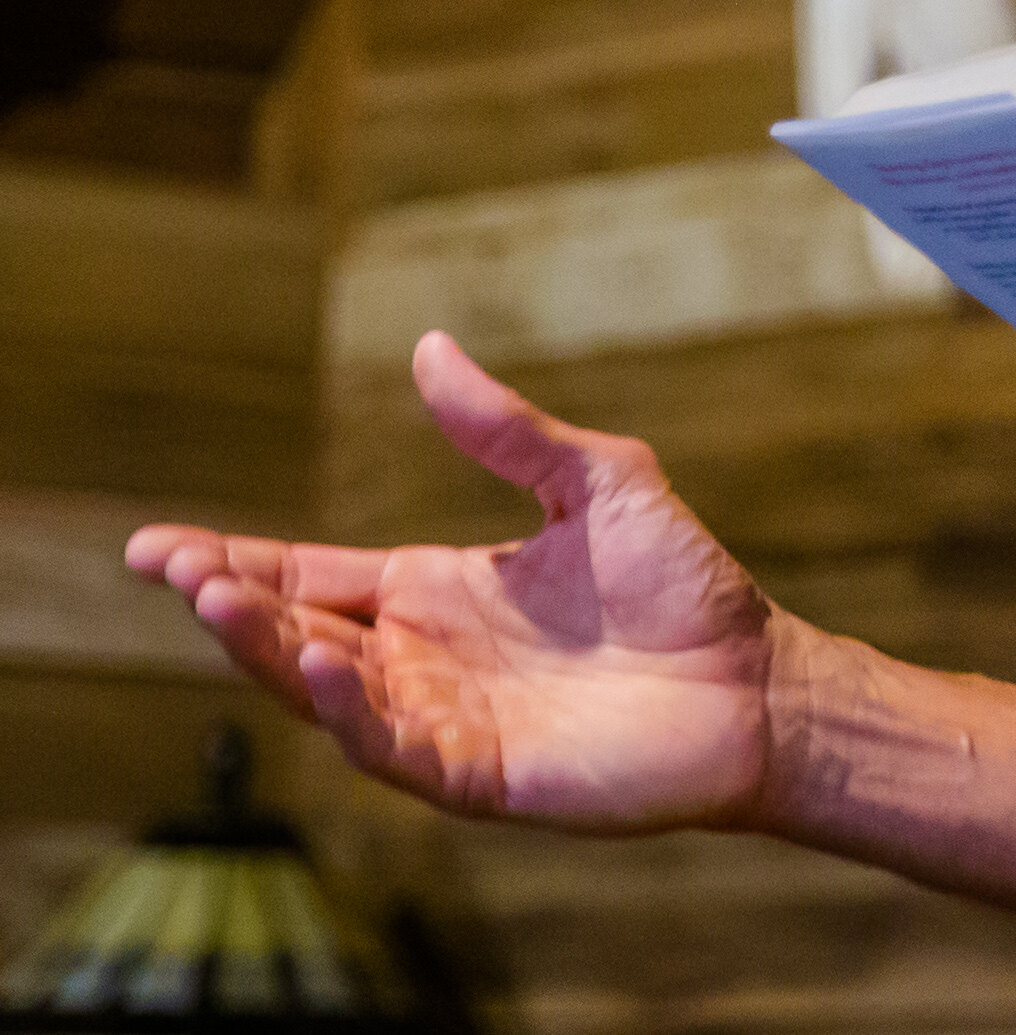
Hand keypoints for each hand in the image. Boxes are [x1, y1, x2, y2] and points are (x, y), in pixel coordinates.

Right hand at [127, 331, 787, 829]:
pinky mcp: (479, 772)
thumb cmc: (681, 583)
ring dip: (269, 652)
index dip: (232, 562)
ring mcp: (443, 719)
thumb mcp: (596, 479)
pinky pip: (391, 746)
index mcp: (435, 590)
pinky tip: (323, 662)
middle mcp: (423, 657)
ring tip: (219, 603)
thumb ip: (508, 428)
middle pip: (294, 632)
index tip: (155, 546)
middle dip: (229, 604)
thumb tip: (429, 347)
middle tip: (174, 568)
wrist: (756, 678)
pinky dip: (348, 709)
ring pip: (325, 692)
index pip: (307, 575)